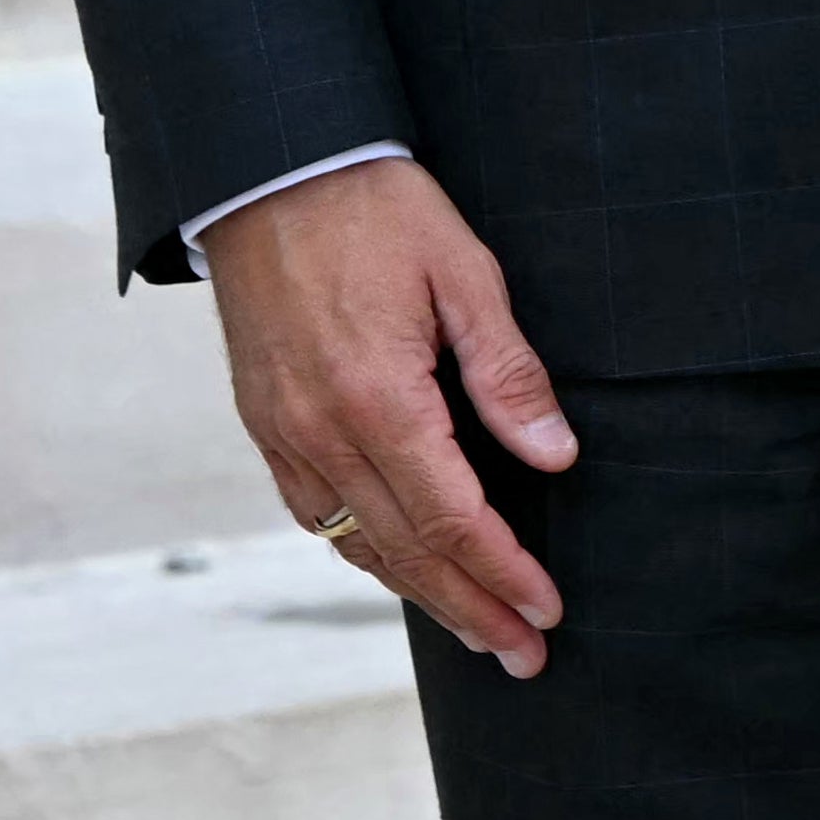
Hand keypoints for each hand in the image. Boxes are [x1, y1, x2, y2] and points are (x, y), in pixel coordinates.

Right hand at [207, 156, 578, 668]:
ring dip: (418, 594)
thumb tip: (554, 456)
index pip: (453, 517)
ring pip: (355, 543)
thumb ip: (507, 372)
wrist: (270, 166)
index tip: (547, 610)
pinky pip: (315, 513)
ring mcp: (284, 432)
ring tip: (475, 627)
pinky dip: (361, 551)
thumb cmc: (375, 208)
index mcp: (379, 398)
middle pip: (405, 551)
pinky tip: (397, 565)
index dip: (504, 572)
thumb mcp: (464, 271)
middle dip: (471, 608)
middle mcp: (322, 430)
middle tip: (523, 653)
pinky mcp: (264, 421)